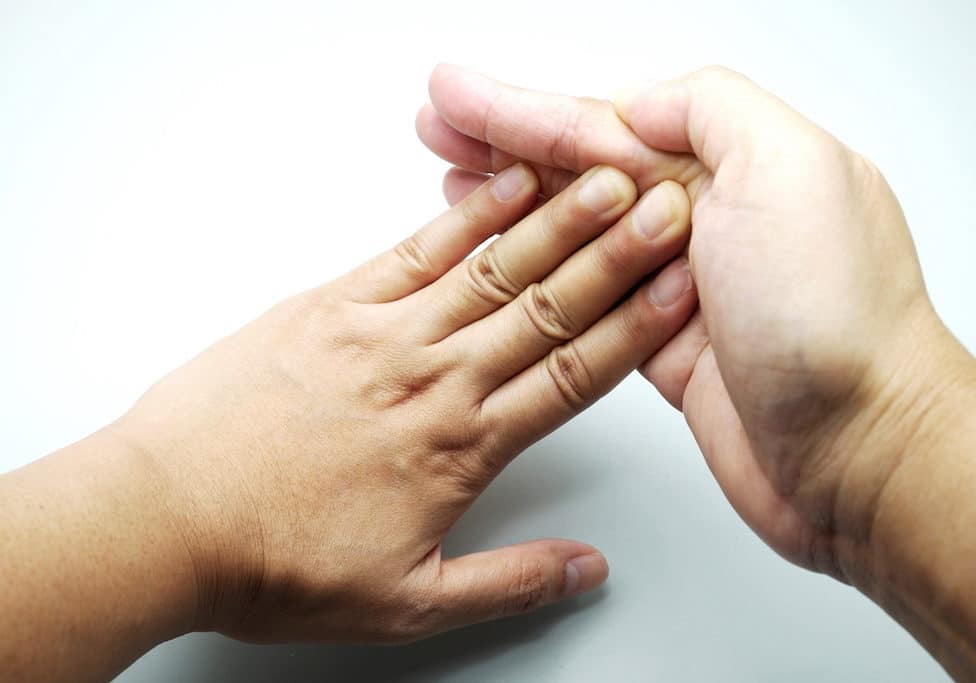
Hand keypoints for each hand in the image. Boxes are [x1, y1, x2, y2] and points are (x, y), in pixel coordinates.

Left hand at [114, 163, 696, 642]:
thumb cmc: (273, 560)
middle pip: (548, 308)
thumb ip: (507, 582)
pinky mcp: (330, 305)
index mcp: (460, 448)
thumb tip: (586, 570)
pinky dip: (465, 214)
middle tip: (670, 210)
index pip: (572, 376)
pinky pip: (412, 249)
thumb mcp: (405, 601)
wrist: (165, 519)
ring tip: (608, 179)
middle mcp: (432, 379)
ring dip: (557, 220)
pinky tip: (505, 183)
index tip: (683, 292)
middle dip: (619, 255)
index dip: (636, 330)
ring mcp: (381, 333)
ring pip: (492, 269)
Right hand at [417, 65, 975, 582]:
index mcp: (733, 164)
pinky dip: (541, 270)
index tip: (455, 99)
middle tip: (435, 128)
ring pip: (574, 231)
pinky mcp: (664, 344)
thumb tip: (639, 102)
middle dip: (500, 144)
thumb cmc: (835, 320)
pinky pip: (586, 296)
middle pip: (579, 171)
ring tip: (449, 177)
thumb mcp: (787, 170)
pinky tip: (504, 254)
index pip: (602, 126)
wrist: (862, 451)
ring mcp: (683, 284)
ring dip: (508, 202)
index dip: (520, 110)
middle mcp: (709, 218)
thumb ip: (710, 111)